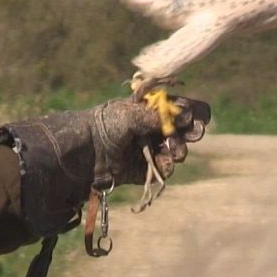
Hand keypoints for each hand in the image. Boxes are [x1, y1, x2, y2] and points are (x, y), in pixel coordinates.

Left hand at [0, 95, 210, 236]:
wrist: (81, 153)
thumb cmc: (102, 126)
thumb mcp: (129, 114)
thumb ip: (158, 114)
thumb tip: (186, 117)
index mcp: (150, 108)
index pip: (181, 107)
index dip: (193, 113)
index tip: (196, 120)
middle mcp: (152, 127)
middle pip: (185, 129)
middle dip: (190, 133)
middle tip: (191, 136)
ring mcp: (149, 149)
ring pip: (177, 150)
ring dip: (179, 150)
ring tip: (172, 151)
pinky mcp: (143, 169)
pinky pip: (164, 170)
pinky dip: (166, 167)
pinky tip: (162, 163)